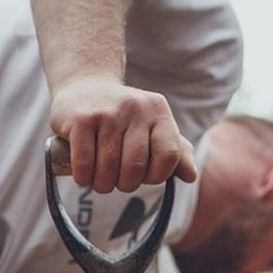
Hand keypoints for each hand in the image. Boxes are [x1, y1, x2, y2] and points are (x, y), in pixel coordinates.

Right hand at [49, 76, 196, 193]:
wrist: (83, 88)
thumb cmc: (122, 119)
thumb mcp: (152, 129)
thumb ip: (174, 152)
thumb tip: (191, 176)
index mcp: (159, 111)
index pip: (168, 157)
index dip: (155, 176)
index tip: (143, 174)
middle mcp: (135, 108)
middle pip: (135, 169)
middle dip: (124, 184)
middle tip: (117, 178)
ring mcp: (107, 112)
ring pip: (108, 172)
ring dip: (101, 184)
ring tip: (99, 176)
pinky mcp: (81, 119)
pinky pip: (84, 166)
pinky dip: (83, 178)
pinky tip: (83, 173)